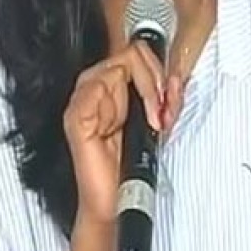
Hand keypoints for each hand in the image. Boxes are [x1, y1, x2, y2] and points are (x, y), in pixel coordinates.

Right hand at [63, 42, 184, 224]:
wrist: (118, 199)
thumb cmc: (134, 162)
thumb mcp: (159, 119)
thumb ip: (167, 95)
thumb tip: (174, 78)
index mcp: (114, 84)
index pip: (138, 51)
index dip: (159, 70)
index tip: (170, 95)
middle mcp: (97, 85)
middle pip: (132, 53)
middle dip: (156, 79)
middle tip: (163, 108)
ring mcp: (84, 98)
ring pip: (120, 64)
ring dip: (146, 91)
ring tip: (152, 118)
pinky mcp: (76, 115)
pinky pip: (97, 85)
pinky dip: (120, 101)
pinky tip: (128, 123)